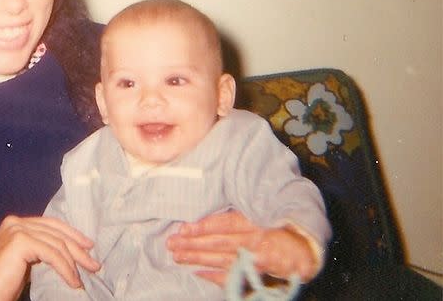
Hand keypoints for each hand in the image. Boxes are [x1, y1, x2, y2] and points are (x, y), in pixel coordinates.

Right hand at [0, 215, 100, 300]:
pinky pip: (52, 254)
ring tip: (85, 276)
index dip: (72, 235)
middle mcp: (16, 222)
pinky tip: (73, 281)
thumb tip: (66, 255)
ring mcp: (17, 229)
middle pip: (57, 232)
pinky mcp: (20, 241)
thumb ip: (39, 253)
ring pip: (57, 243)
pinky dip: (66, 269)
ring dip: (75, 262)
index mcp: (16, 224)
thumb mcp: (25, 264)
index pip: (51, 224)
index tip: (88, 248)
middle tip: (94, 264)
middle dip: (78, 248)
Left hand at [166, 211, 315, 285]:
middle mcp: (255, 241)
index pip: (225, 224)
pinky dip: (213, 276)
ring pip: (221, 259)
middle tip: (171, 243)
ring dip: (197, 258)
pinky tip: (197, 273)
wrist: (307, 251)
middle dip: (193, 243)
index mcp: (255, 222)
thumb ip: (241, 210)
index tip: (183, 228)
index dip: (204, 226)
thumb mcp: (264, 212)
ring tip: (177, 255)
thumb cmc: (281, 226)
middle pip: (218, 242)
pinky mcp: (257, 275)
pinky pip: (232, 276)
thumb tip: (213, 202)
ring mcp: (256, 260)